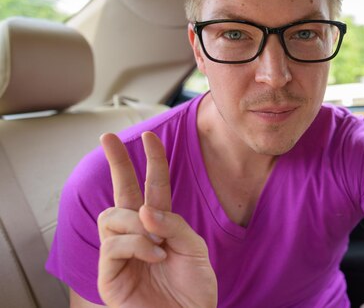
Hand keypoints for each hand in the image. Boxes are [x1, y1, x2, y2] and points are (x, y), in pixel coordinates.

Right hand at [97, 131, 216, 307]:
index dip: (152, 161)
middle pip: (120, 192)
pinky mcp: (109, 275)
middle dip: (116, 162)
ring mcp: (119, 254)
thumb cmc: (193, 289)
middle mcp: (136, 235)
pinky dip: (137, 245)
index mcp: (159, 226)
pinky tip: (155, 256)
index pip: (152, 187)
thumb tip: (143, 209)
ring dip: (136, 222)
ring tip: (157, 243)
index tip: (149, 136)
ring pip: (112, 216)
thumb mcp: (194, 248)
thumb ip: (173, 224)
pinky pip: (114, 245)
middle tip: (107, 137)